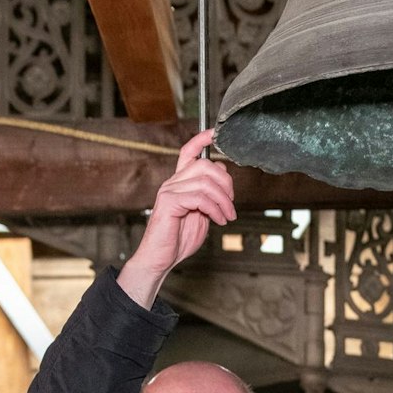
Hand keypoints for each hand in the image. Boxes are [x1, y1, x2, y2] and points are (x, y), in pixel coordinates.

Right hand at [116, 131, 234, 307]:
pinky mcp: (169, 202)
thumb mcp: (202, 215)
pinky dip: (215, 208)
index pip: (188, 152)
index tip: (216, 133)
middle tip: (231, 204)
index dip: (202, 139)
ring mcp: (169, 191)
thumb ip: (210, 197)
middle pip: (205, 165)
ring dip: (224, 200)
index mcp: (180, 182)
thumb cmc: (179, 239)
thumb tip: (223, 182)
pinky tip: (218, 220)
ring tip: (227, 216)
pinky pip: (199, 197)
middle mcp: (173, 182)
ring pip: (205, 182)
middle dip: (226, 182)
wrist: (160, 260)